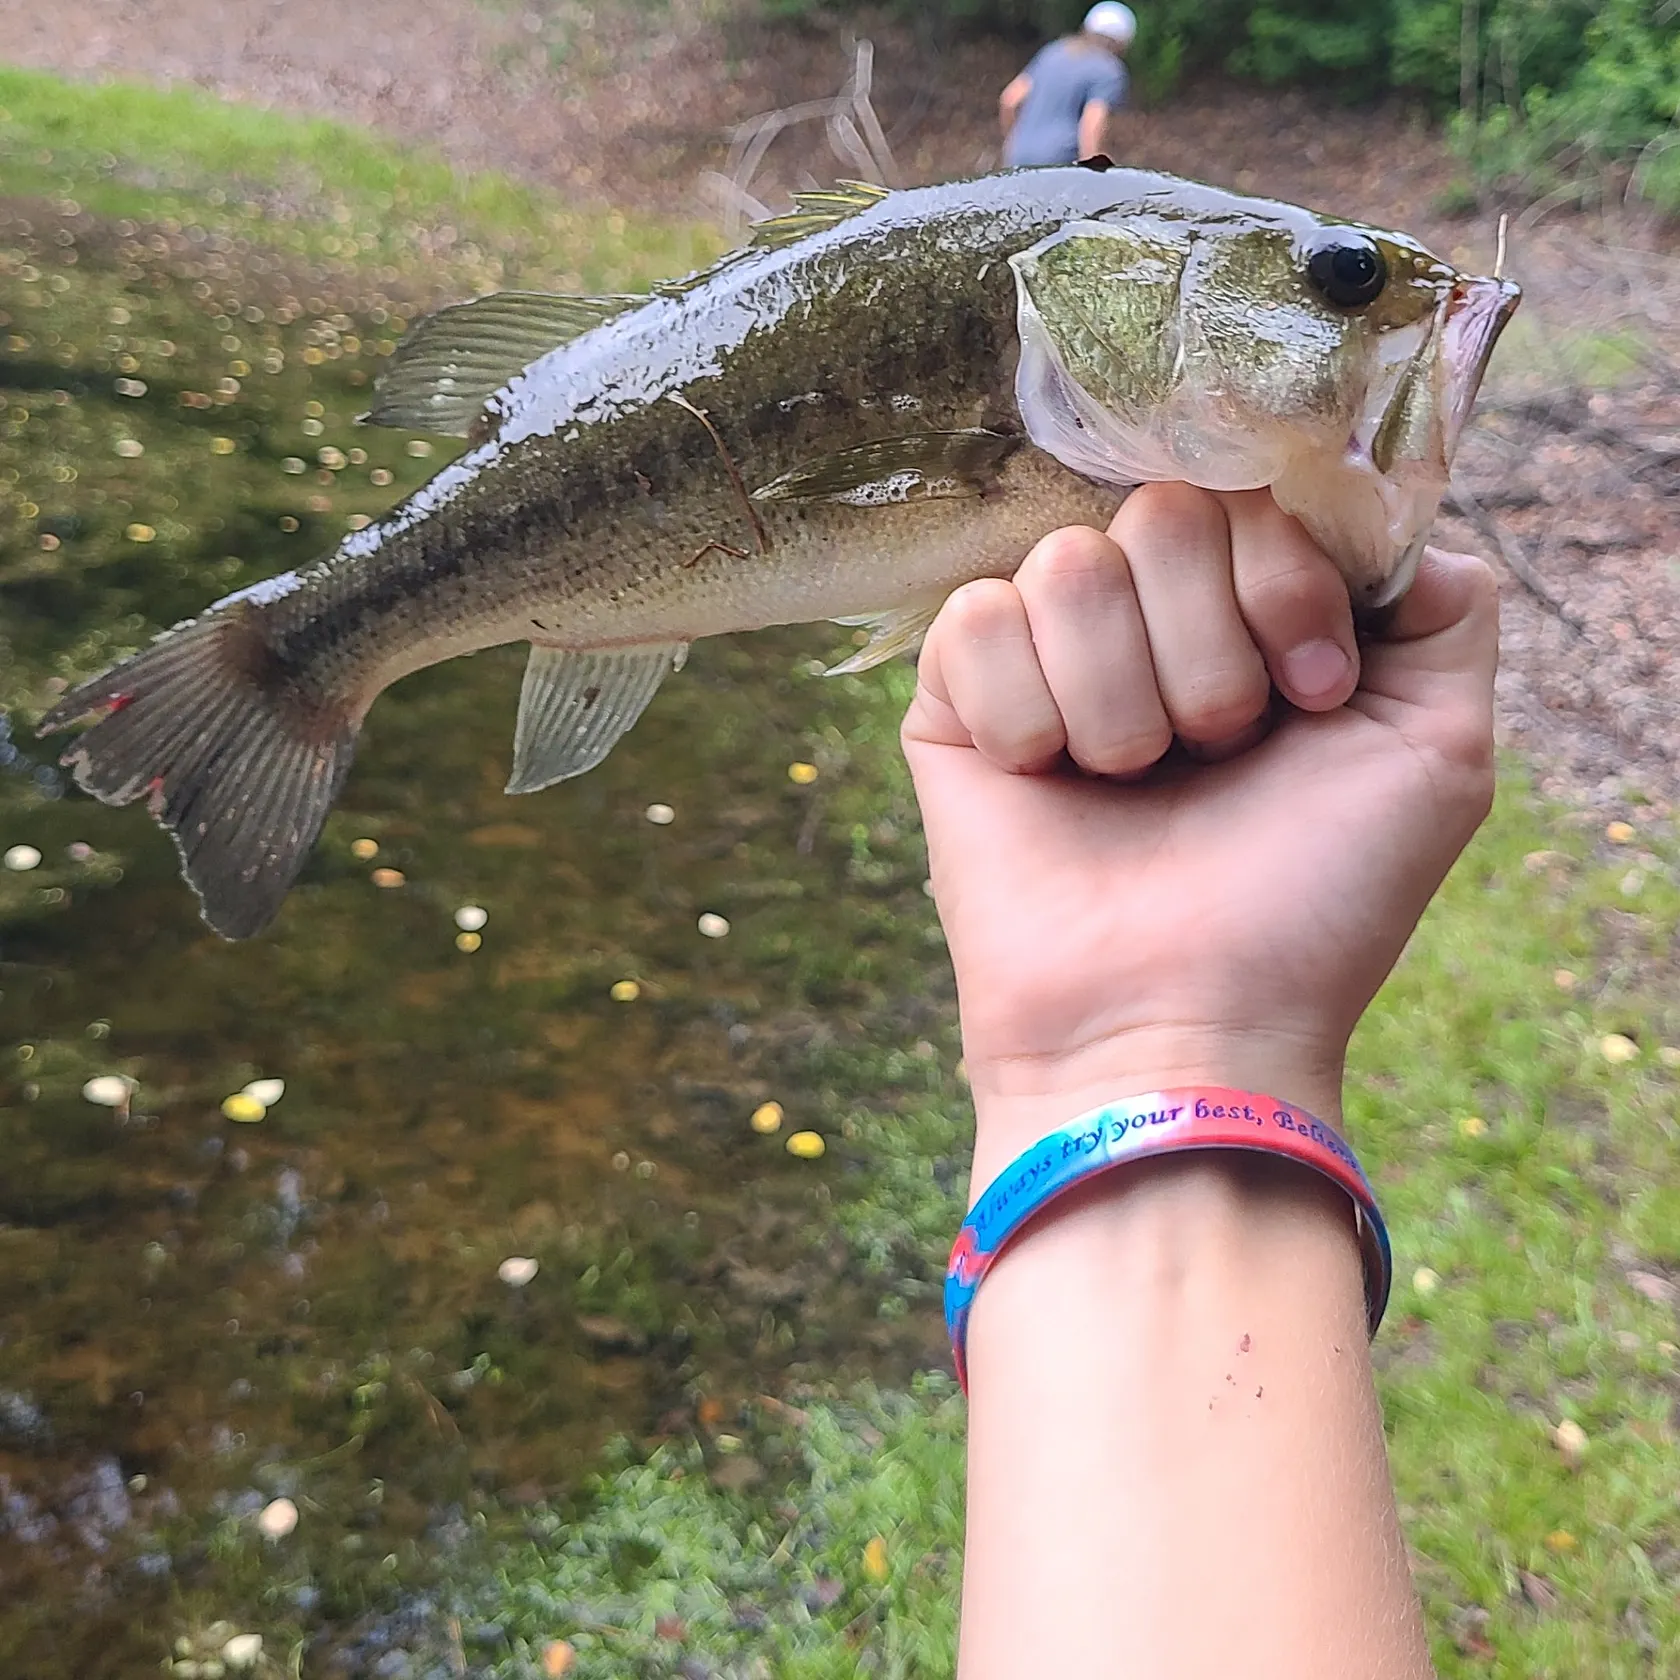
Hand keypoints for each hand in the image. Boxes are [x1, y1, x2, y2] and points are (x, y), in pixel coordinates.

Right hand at [901, 485, 1497, 1180]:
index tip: (1313, 697)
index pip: (1256, 490)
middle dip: (1210, 653)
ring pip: (1070, 566)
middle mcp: (1150, 622)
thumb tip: (1378, 514)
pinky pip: (975, 619)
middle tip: (1215, 759)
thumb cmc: (1310, 904)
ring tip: (1131, 786)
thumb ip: (1444, 609)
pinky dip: (1026, 713)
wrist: (1180, 1023)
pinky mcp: (954, 700)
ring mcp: (1048, 655)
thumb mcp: (1436, 750)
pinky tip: (1046, 782)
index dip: (1288, 581)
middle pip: (1164, 513)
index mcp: (1252, 616)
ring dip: (1123, 699)